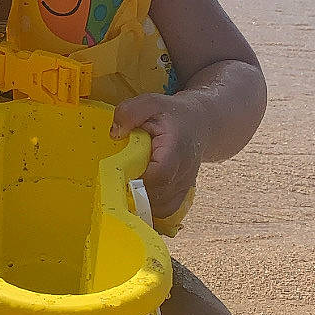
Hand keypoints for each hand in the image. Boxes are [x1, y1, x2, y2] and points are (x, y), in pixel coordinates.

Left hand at [110, 93, 203, 222]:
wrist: (199, 123)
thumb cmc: (171, 114)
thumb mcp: (150, 103)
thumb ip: (130, 112)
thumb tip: (115, 134)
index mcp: (175, 148)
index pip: (161, 174)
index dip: (140, 180)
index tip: (121, 175)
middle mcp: (184, 171)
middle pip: (159, 196)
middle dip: (135, 193)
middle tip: (117, 184)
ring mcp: (184, 185)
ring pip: (163, 208)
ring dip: (142, 203)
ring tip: (127, 190)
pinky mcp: (181, 194)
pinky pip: (166, 212)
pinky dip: (151, 209)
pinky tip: (138, 197)